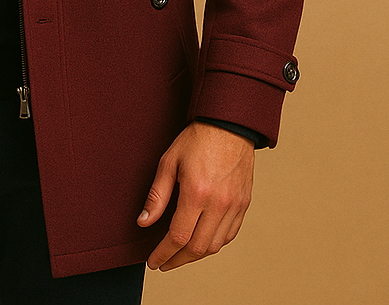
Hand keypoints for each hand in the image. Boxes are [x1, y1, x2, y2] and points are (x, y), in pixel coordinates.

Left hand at [137, 121, 253, 269]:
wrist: (229, 125)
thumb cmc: (197, 140)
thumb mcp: (169, 161)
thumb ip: (157, 195)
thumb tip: (144, 221)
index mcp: (197, 193)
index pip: (178, 237)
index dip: (163, 253)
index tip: (153, 261)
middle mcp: (218, 204)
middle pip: (197, 248)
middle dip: (177, 260)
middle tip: (164, 262)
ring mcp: (234, 206)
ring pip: (215, 246)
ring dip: (195, 255)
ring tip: (179, 254)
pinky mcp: (244, 204)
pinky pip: (229, 235)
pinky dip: (214, 244)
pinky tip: (201, 242)